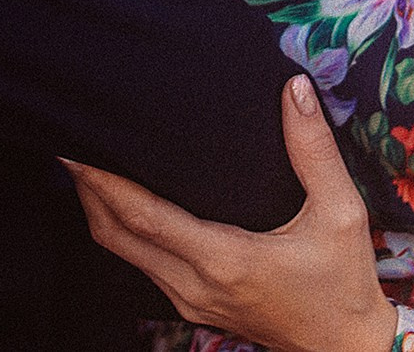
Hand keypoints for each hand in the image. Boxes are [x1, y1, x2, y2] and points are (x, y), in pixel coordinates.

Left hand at [62, 76, 397, 351]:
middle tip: (69, 142)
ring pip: (122, 252)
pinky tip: (123, 199)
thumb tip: (293, 88)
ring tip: (88, 163)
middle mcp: (194, 284)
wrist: (345, 346)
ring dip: (100, 208)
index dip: (101, 180)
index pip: (142, 216)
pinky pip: (140, 263)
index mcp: (223, 259)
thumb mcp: (341, 211)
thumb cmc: (343, 282)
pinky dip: (121, 229)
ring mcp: (188, 300)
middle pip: (115, 234)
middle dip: (87, 188)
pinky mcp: (192, 306)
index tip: (75, 146)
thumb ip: (314, 148)